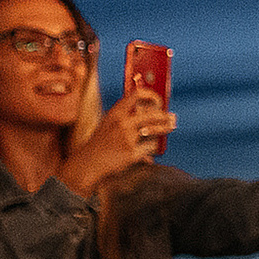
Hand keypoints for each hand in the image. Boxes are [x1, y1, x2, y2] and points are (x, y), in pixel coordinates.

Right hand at [59, 89, 174, 197]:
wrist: (87, 164)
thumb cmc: (100, 144)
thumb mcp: (108, 124)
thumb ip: (126, 117)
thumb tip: (149, 113)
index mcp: (115, 113)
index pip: (136, 94)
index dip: (151, 95)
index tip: (158, 100)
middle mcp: (122, 122)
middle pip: (152, 113)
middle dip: (165, 116)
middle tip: (172, 118)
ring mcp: (127, 138)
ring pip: (154, 130)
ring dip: (164, 128)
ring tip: (170, 127)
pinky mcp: (131, 153)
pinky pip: (150, 148)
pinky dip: (150, 150)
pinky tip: (148, 154)